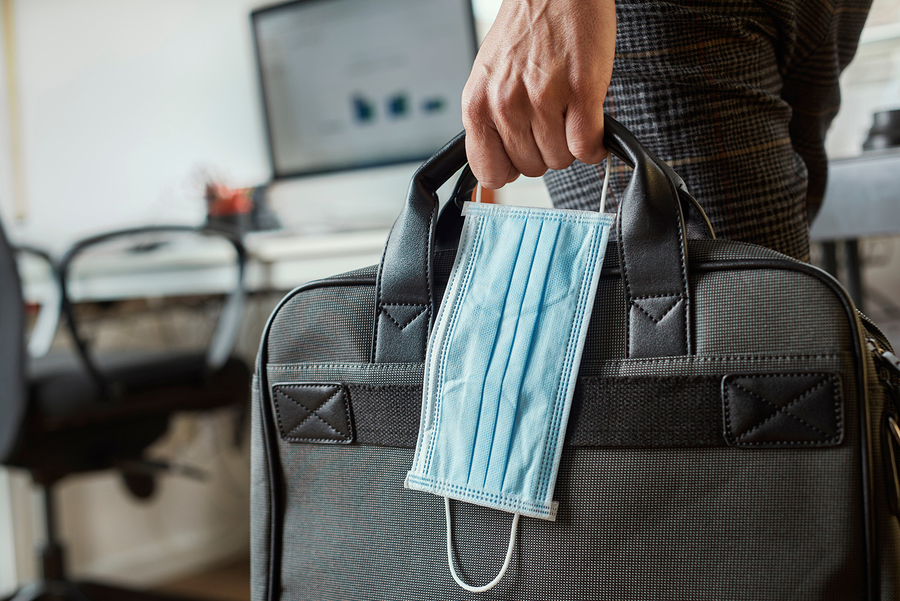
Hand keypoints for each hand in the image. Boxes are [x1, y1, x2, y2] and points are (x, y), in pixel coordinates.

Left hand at [462, 0, 615, 187]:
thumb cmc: (526, 30)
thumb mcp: (489, 78)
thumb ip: (490, 120)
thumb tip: (501, 162)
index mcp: (477, 104)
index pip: (490, 172)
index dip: (510, 168)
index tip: (520, 156)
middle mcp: (505, 105)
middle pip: (531, 168)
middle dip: (544, 150)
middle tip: (550, 121)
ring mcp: (543, 99)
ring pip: (560, 160)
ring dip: (569, 143)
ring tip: (568, 112)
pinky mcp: (580, 91)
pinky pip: (587, 147)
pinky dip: (594, 145)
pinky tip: (590, 123)